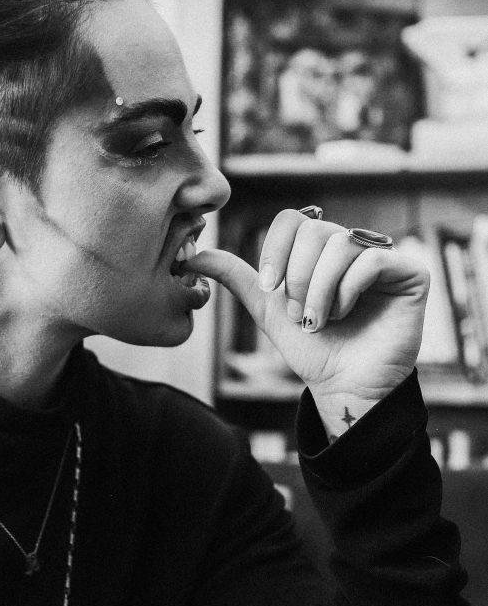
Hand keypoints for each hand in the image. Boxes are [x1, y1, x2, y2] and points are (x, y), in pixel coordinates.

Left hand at [182, 210, 428, 438]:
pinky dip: (349, 290)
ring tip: (319, 321)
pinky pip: (373, 260)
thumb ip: (237, 277)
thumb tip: (195, 256)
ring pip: (341, 244)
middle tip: (299, 316)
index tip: (269, 288)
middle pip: (314, 230)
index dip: (275, 250)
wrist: (343, 385)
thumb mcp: (266, 308)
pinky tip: (347, 314)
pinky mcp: (410, 274)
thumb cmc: (310, 348)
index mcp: (318, 249)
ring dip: (319, 290)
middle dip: (297, 278)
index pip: (292, 219)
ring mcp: (382, 257)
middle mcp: (351, 246)